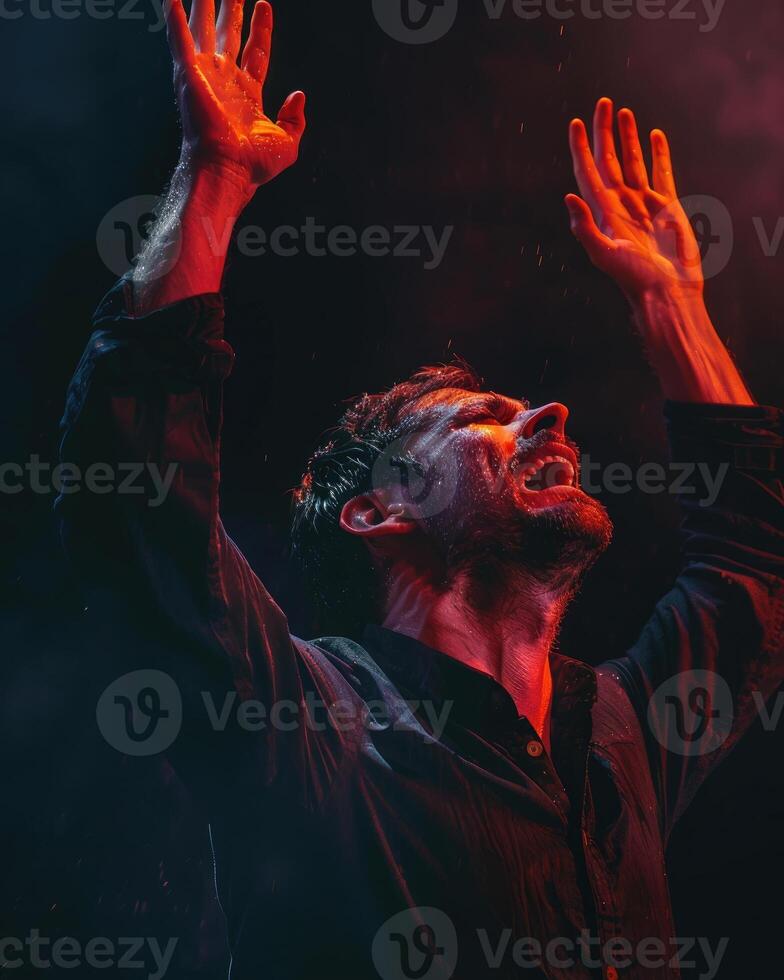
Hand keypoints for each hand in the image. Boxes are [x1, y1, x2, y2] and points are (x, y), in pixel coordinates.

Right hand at [166, 0, 305, 189]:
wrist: (229, 170)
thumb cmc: (254, 165)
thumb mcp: (287, 143)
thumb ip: (294, 119)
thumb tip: (298, 95)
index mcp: (247, 95)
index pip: (255, 52)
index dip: (260, 28)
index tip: (263, 4)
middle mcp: (224, 82)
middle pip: (227, 35)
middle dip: (230, 8)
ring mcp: (205, 77)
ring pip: (203, 30)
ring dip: (202, 5)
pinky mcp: (188, 76)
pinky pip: (179, 40)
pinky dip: (174, 18)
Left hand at [565, 98, 702, 302]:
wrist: (667, 290)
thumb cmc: (634, 278)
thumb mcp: (605, 255)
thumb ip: (585, 228)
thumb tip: (569, 196)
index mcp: (604, 212)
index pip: (588, 172)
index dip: (580, 147)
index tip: (574, 123)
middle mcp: (621, 203)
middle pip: (608, 159)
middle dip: (604, 131)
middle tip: (602, 102)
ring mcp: (644, 203)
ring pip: (633, 161)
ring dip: (628, 137)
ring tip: (624, 112)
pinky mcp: (666, 206)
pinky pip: (661, 172)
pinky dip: (658, 153)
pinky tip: (654, 135)